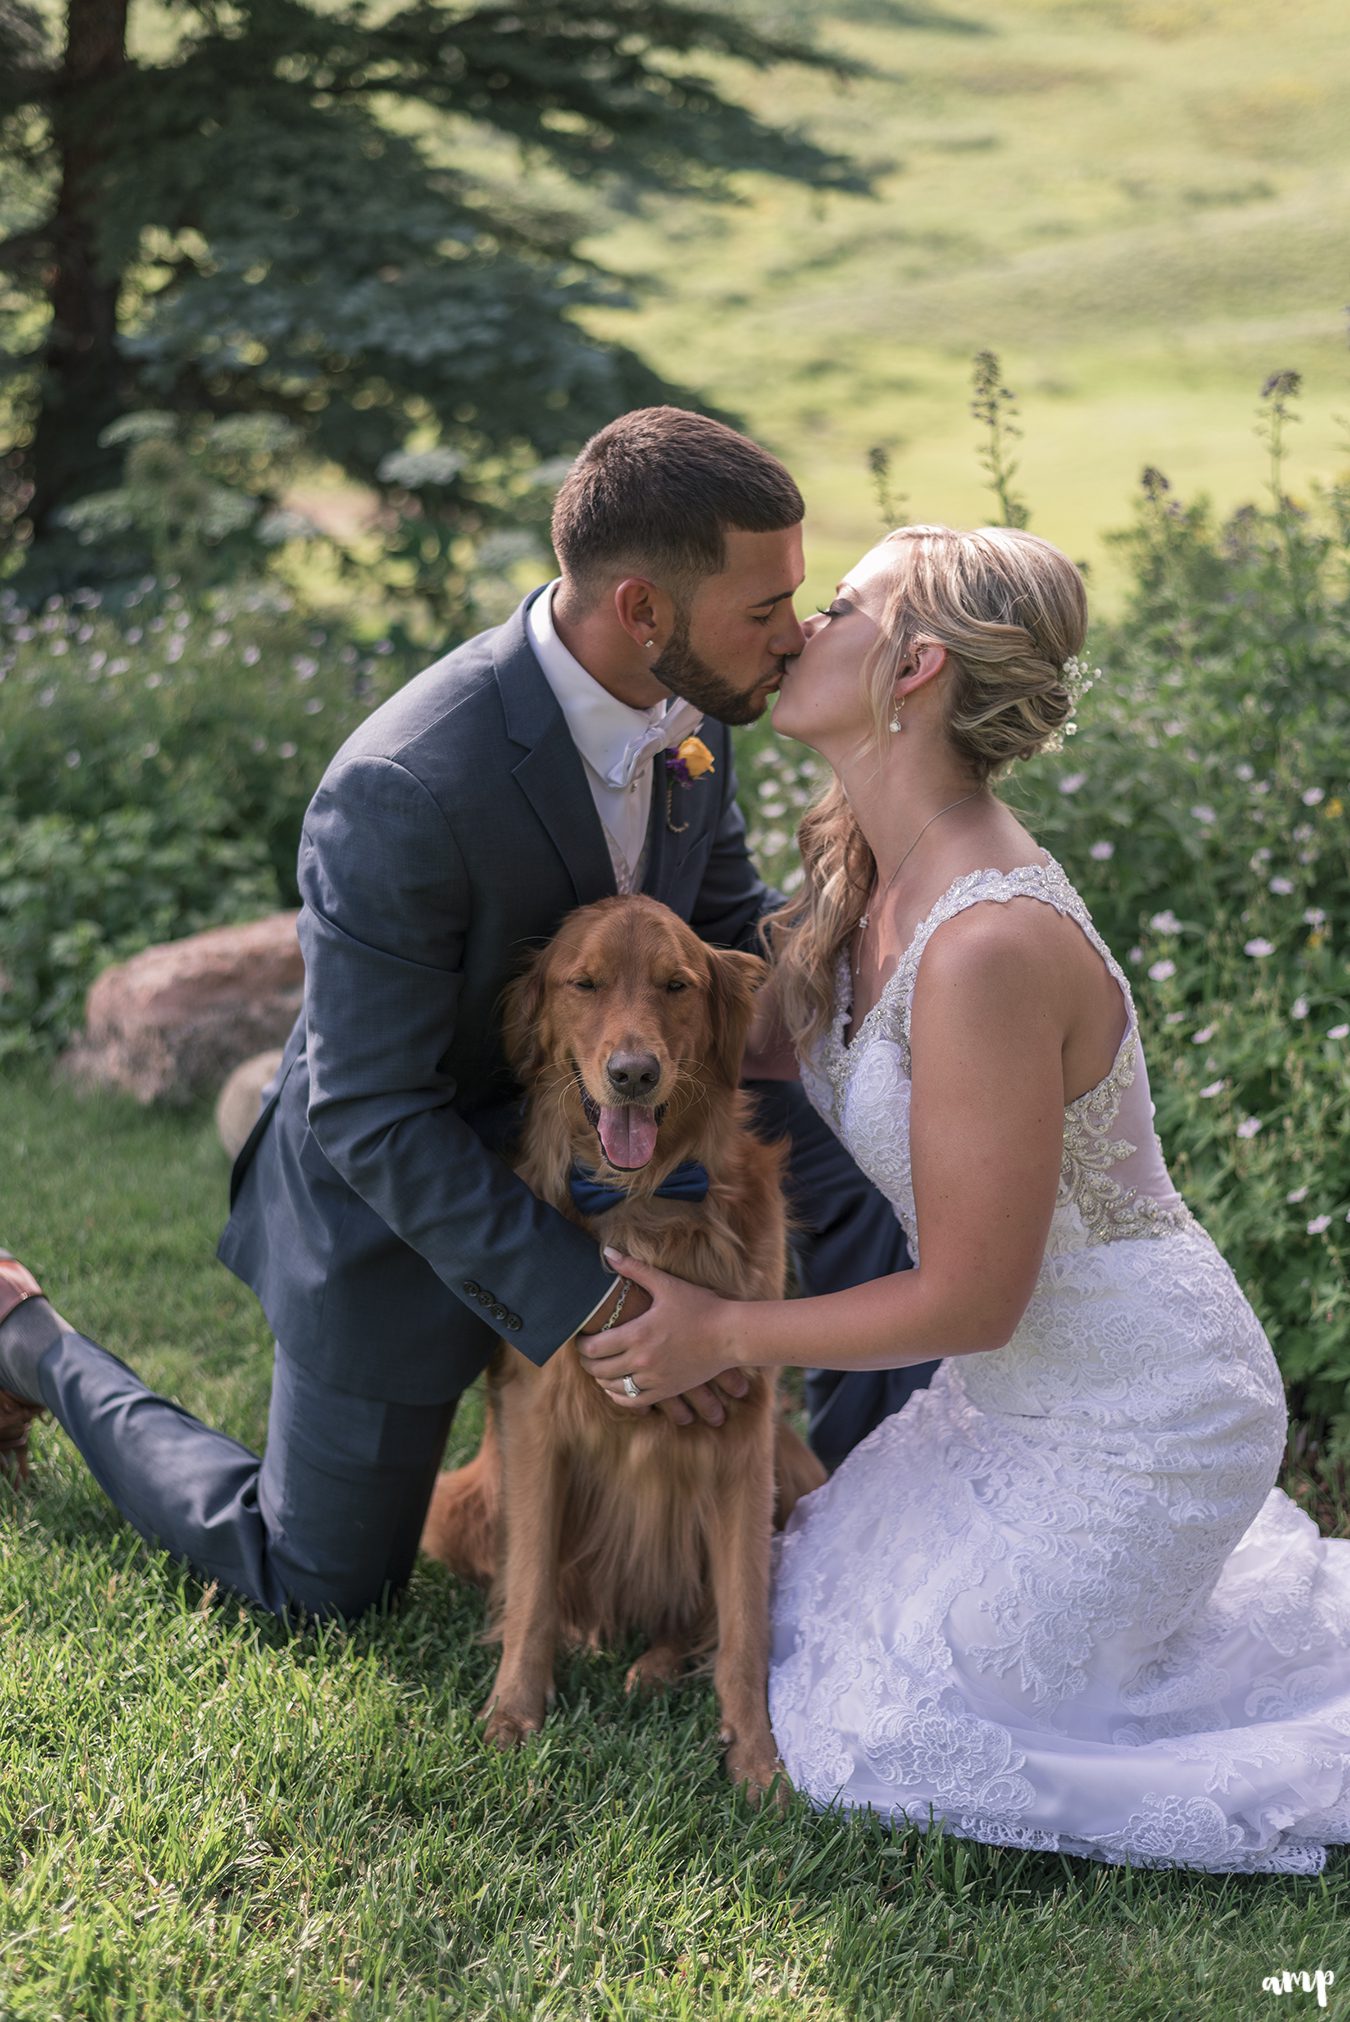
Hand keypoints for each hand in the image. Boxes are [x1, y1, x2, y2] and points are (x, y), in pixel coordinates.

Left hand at [576, 1248, 751, 1413]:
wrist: (730, 1334)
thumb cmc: (700, 1306)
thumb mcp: (666, 1285)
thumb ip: (634, 1269)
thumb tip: (607, 1251)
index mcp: (637, 1334)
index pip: (593, 1347)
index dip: (580, 1345)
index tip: (580, 1339)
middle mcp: (642, 1360)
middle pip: (598, 1369)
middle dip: (587, 1362)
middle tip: (586, 1353)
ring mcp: (654, 1379)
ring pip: (612, 1387)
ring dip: (601, 1378)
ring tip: (600, 1367)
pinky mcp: (666, 1390)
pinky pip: (632, 1401)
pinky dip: (619, 1395)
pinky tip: (617, 1386)